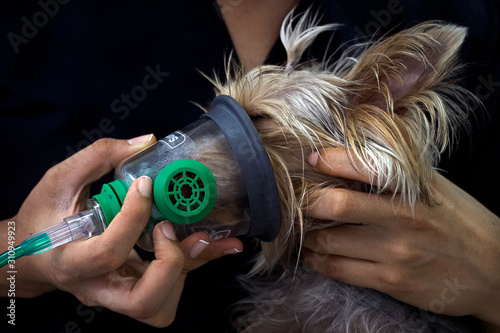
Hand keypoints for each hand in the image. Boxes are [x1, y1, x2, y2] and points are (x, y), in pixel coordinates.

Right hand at [0, 136, 242, 326]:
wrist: (32, 255)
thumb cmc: (43, 217)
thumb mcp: (60, 180)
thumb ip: (99, 157)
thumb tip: (146, 142)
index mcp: (71, 261)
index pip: (108, 253)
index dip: (134, 219)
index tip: (144, 185)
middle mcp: (98, 287)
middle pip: (142, 301)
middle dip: (170, 264)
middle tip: (169, 227)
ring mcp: (117, 293)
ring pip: (160, 305)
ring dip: (185, 269)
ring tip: (198, 236)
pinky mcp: (133, 287)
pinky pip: (170, 288)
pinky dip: (194, 265)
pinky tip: (210, 242)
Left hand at [302, 147, 499, 329]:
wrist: (493, 270)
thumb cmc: (458, 222)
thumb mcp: (434, 187)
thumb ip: (396, 170)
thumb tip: (353, 148)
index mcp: (414, 187)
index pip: (363, 165)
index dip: (329, 160)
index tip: (311, 160)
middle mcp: (404, 218)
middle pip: (337, 205)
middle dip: (307, 201)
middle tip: (297, 199)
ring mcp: (396, 252)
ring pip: (330, 241)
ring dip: (307, 234)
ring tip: (302, 228)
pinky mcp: (390, 281)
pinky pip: (339, 270)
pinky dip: (318, 260)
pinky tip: (314, 254)